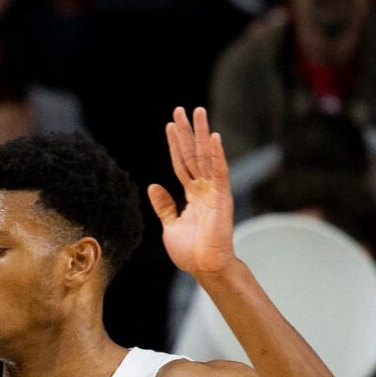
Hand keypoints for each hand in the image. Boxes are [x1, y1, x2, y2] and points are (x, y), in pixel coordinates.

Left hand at [149, 105, 235, 276]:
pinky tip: (213, 136)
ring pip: (206, 156)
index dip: (175, 145)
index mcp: (192, 195)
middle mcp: (204, 188)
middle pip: (193, 153)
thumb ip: (164, 205)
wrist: (204, 266)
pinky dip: (216, 154)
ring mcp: (214, 191)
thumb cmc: (190, 251)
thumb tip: (153, 186)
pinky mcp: (222, 197)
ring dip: (201, 133)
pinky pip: (219, 171)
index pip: (181, 163)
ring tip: (197, 111)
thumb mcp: (170, 225)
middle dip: (187, 131)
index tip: (170, 125)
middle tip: (181, 109)